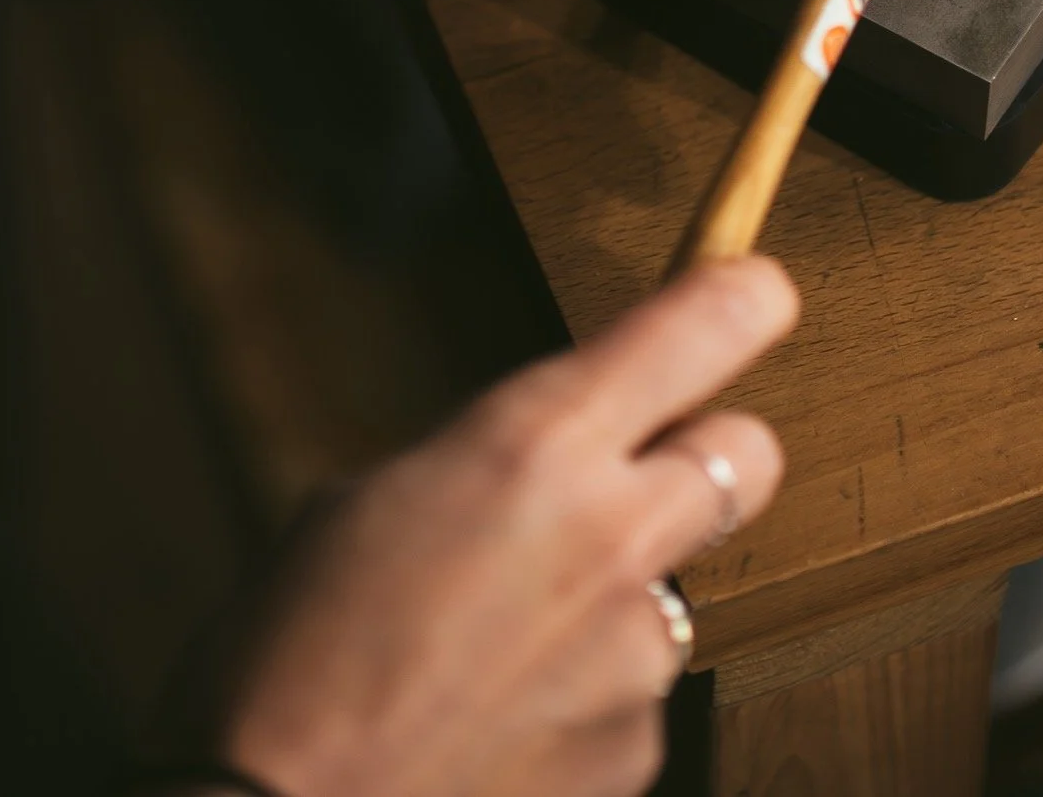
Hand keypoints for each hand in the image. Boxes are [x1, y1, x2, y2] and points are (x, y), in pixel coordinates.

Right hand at [207, 257, 797, 796]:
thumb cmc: (291, 657)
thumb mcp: (372, 500)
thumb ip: (490, 467)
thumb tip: (538, 474)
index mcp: (538, 441)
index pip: (705, 326)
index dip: (742, 299)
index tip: (751, 292)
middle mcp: (613, 535)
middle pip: (750, 453)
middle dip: (707, 452)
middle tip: (633, 478)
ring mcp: (636, 656)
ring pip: (677, 588)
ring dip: (616, 600)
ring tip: (501, 646)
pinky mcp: (634, 756)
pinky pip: (635, 697)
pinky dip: (583, 699)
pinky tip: (497, 721)